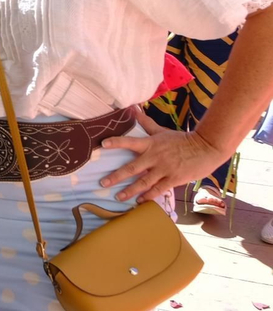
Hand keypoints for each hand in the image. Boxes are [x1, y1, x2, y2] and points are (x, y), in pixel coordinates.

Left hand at [99, 112, 232, 202]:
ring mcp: (164, 169)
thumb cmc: (183, 140)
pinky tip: (139, 201)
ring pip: (143, 182)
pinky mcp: (174, 179)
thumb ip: (146, 123)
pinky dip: (148, 196)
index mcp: (150, 144)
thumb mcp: (162, 131)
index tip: (103, 144)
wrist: (207, 148)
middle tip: (102, 183)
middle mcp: (154, 157)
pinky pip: (158, 189)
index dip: (116, 142)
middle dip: (116, 176)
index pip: (129, 142)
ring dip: (130, 191)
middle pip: (132, 168)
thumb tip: (133, 109)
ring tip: (118, 197)